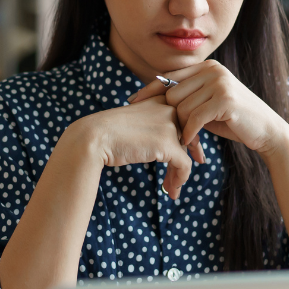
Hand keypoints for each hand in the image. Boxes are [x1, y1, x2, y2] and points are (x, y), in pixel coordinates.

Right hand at [71, 95, 194, 199]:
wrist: (95, 137)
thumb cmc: (109, 132)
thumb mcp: (137, 121)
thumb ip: (154, 125)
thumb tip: (171, 145)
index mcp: (161, 98)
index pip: (185, 118)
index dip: (191, 137)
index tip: (193, 153)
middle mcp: (169, 107)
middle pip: (188, 135)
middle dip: (187, 156)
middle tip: (179, 175)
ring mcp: (170, 125)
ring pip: (186, 152)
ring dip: (179, 173)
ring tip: (171, 188)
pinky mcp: (168, 144)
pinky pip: (184, 165)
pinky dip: (180, 179)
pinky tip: (172, 190)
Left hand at [128, 61, 288, 159]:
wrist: (266, 131)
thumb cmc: (232, 120)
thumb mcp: (207, 103)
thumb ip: (187, 96)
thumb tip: (154, 97)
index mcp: (207, 66)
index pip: (169, 77)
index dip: (150, 90)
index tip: (133, 102)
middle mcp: (213, 70)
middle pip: (172, 95)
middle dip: (172, 118)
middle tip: (180, 134)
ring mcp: (220, 82)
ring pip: (181, 109)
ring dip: (182, 128)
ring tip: (190, 138)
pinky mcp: (225, 99)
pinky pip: (194, 119)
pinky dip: (189, 133)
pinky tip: (190, 142)